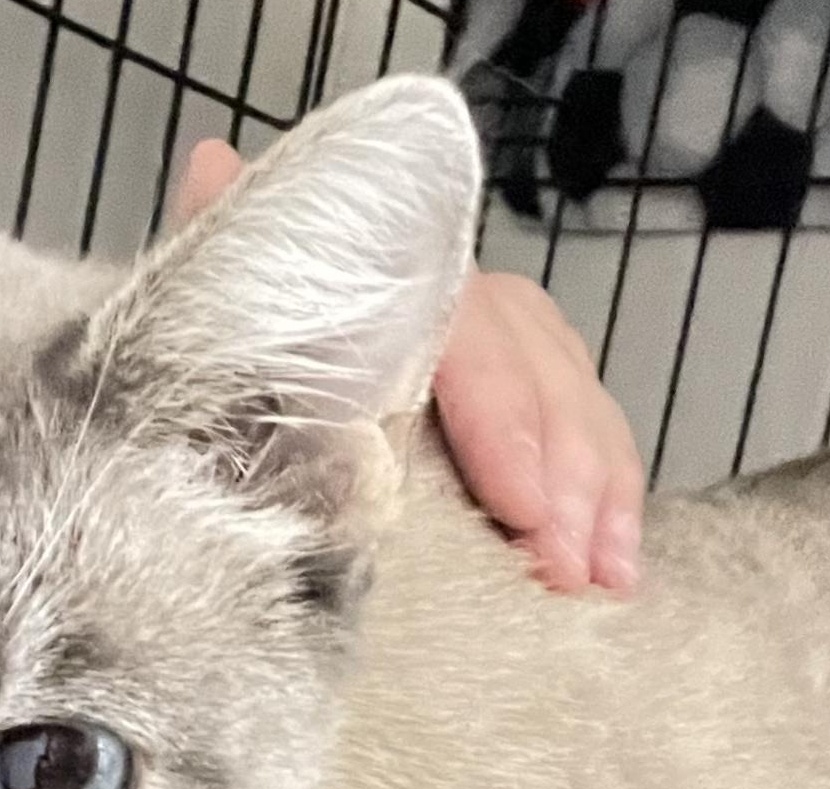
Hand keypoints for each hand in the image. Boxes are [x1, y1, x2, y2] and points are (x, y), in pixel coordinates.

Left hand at [173, 138, 642, 596]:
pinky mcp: (533, 430)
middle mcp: (464, 311)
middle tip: (563, 566)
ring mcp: (510, 365)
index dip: (504, 423)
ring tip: (600, 581)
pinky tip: (616, 573)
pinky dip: (613, 512)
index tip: (522, 506)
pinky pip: (596, 453)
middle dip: (563, 480)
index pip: (469, 340)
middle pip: (540, 379)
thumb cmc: (244, 385)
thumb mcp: (234, 336)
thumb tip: (213, 166)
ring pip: (579, 412)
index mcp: (395, 291)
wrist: (238, 424)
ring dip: (598, 501)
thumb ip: (239, 269)